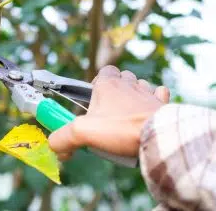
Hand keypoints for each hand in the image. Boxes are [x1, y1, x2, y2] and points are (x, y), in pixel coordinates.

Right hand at [48, 65, 169, 160]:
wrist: (158, 136)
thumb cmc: (121, 129)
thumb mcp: (84, 133)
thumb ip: (63, 138)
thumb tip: (53, 146)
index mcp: (108, 84)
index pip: (103, 71)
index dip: (97, 82)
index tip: (93, 100)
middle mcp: (129, 83)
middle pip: (121, 77)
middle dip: (115, 89)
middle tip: (108, 111)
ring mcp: (148, 92)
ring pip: (140, 84)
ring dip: (134, 94)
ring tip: (128, 113)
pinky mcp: (162, 104)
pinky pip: (159, 94)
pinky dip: (154, 99)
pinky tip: (148, 110)